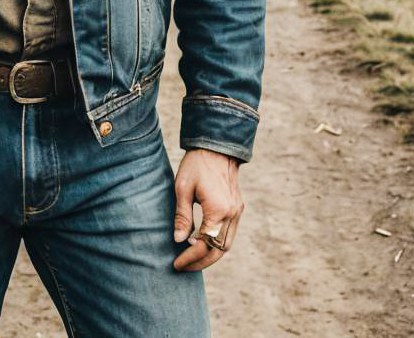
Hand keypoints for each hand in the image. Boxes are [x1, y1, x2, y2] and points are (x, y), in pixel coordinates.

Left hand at [171, 149, 243, 271]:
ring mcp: (237, 212)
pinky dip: (217, 245)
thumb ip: (182, 216)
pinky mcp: (238, 208)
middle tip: (183, 266)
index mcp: (218, 210)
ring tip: (191, 260)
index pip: (204, 245)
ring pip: (227, 246)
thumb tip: (178, 240)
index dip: (190, 257)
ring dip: (210, 256)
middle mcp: (231, 214)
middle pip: (219, 251)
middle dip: (200, 262)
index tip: (176, 263)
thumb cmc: (197, 165)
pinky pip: (229, 235)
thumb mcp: (183, 188)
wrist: (217, 147)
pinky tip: (202, 244)